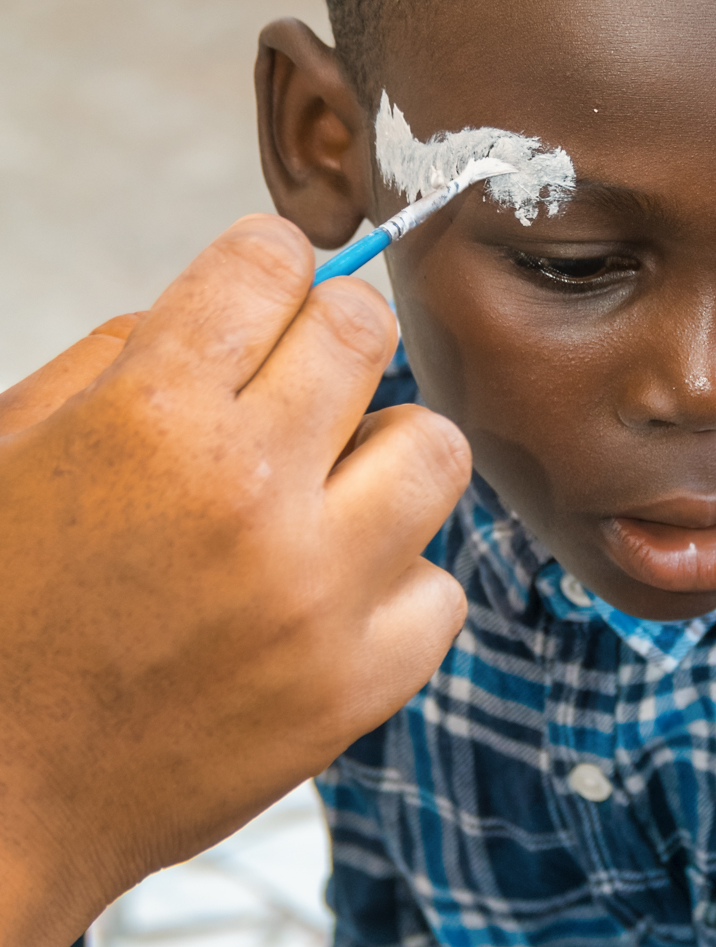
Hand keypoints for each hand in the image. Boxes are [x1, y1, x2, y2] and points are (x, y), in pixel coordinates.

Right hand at [0, 216, 470, 946]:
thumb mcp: (11, 448)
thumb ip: (121, 357)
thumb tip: (235, 312)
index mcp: (149, 417)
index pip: (271, 259)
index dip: (264, 266)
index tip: (263, 291)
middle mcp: (250, 493)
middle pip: (364, 331)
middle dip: (326, 338)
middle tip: (293, 383)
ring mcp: (318, 595)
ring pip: (432, 448)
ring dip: (379, 454)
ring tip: (320, 494)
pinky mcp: (358, 687)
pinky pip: (441, 588)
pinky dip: (393, 583)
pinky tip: (329, 595)